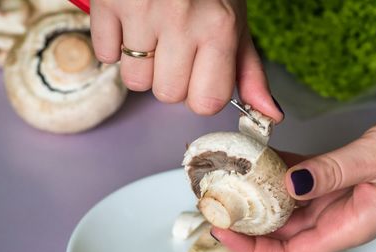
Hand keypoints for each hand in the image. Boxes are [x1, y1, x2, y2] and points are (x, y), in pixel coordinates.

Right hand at [89, 0, 282, 118]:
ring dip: (141, 65)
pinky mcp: (111, 2)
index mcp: (220, 29)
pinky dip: (114, 45)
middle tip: (174, 48)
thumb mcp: (235, 25)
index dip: (199, 94)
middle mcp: (184, 21)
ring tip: (152, 34)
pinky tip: (130, 23)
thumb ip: (249, 72)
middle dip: (169, 78)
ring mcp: (144, 11)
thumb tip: (270, 115)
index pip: (206, 102)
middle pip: (168, 95)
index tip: (198, 75)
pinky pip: (106, 54)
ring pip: (135, 81)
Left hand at [212, 104, 375, 251]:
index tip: (225, 228)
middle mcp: (341, 217)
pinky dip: (284, 172)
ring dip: (262, 196)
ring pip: (291, 207)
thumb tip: (286, 183)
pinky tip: (266, 157)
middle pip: (284, 234)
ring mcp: (342, 198)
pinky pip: (306, 181)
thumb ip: (330, 171)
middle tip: (219, 199)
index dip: (254, 249)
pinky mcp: (344, 178)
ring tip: (233, 178)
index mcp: (350, 225)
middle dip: (249, 222)